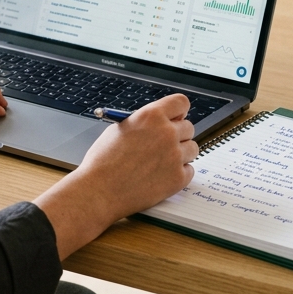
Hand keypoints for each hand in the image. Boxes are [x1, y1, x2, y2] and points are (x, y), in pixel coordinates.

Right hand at [34, 94, 197, 258]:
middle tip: (163, 145)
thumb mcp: (120, 129)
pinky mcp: (178, 178)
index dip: (178, 111)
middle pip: (189, 127)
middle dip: (178, 134)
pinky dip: (179, 173)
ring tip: (161, 162)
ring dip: (181, 153)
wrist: (99, 190)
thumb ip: (144, 123)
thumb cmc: (103, 161)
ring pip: (193, 149)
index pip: (181, 103)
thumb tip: (162, 122)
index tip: (176, 118)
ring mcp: (175, 156)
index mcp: (151, 116)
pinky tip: (161, 175)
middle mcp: (166, 133)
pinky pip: (189, 170)